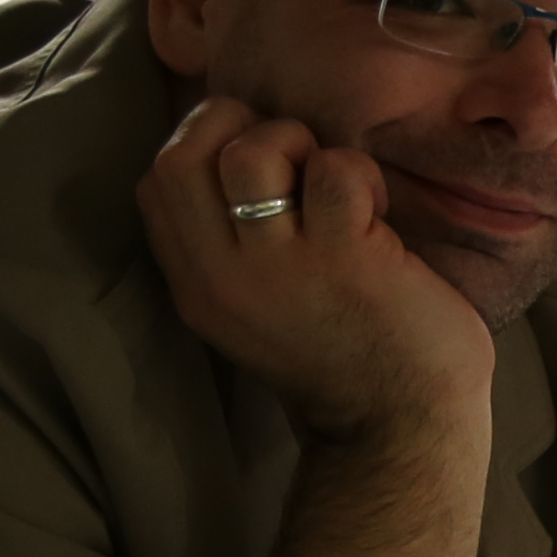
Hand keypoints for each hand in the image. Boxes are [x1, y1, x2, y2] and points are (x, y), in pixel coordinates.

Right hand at [137, 92, 488, 448]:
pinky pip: (337, 171)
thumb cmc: (341, 355)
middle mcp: (223, 276)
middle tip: (294, 165)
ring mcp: (280, 268)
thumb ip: (229, 244)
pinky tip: (378, 218)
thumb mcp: (253, 308)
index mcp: (197, 284)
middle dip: (241, 128)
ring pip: (254, 151)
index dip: (204, 143)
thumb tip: (240, 148)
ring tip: (336, 191)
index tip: (260, 166)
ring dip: (302, 146)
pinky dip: (362, 176)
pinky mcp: (343, 259)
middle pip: (180, 155)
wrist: (400, 429)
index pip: (157, 179)